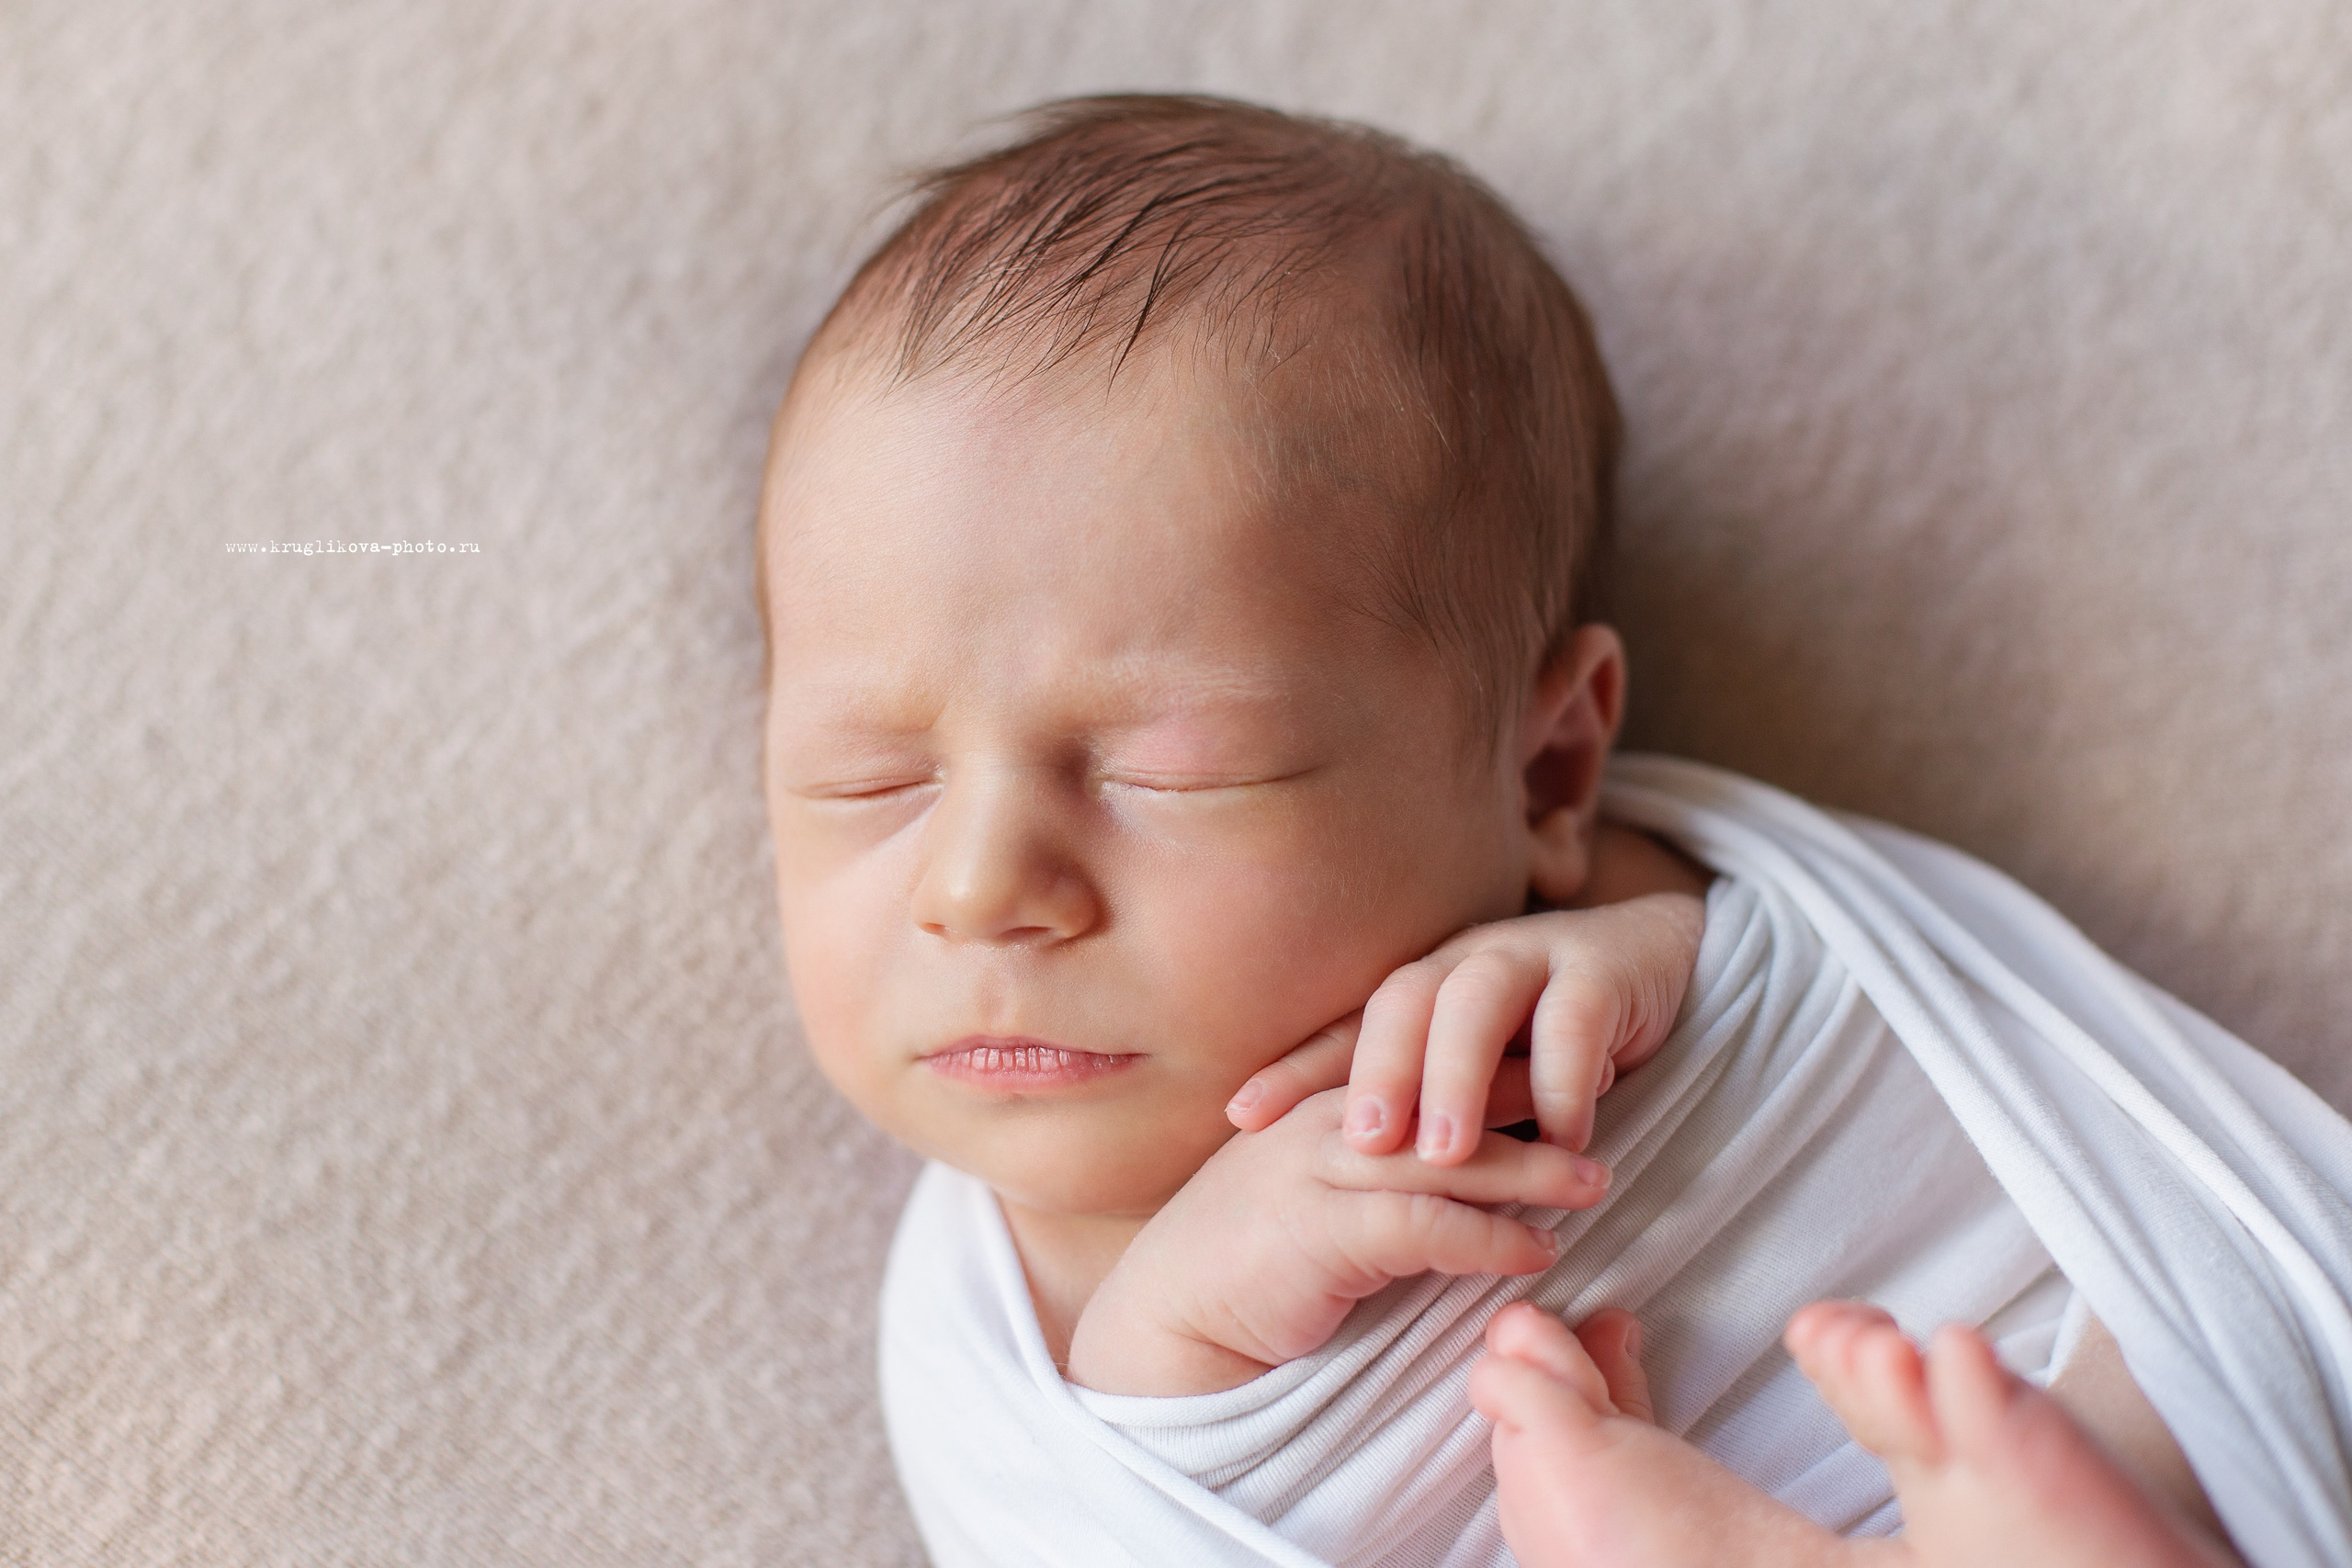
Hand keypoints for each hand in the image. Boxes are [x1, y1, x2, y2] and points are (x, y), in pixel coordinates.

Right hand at [1066, 1088, 1609, 1395]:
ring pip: (1447, 1156)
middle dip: (1535, 1094)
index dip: (1500, 1054)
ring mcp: (1319, 1172)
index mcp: (1326, 1099)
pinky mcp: (1321, 1232)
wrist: (1171, 1318)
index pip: (1425, 1057)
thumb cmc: (1247, 1258)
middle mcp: (1326, 1121)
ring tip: (1596, 1183)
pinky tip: (1537, 1252)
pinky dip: (1489, 1239)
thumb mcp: (1311, 1189)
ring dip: (1531, 1169)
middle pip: (1449, 1094)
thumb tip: (1452, 1165)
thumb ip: (1373, 1165)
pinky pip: (1425, 1226)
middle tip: (1609, 1099)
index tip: (1570, 1058)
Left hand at [1227, 892, 1703, 1166]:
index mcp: (1423, 990)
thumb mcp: (1486, 1081)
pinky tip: (1565, 1138)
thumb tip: (1359, 1196)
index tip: (1242, 1118)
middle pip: (1401, 1001)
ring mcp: (1535, 957)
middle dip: (1375, 1072)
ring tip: (1443, 1155)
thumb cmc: (1557, 1044)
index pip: (1348, 1027)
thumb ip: (1433, 1121)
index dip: (1295, 1068)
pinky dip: (1565, 1079)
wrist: (1667, 962)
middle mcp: (1465, 964)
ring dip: (1455, 1077)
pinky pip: (1575, 1019)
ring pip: (1476, 1001)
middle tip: (1361, 1145)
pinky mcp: (1605, 969)